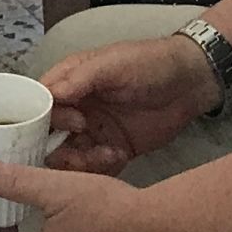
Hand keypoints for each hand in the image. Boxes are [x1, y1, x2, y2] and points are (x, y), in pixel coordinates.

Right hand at [33, 35, 219, 177]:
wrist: (190, 83)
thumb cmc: (149, 63)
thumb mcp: (113, 64)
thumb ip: (81, 79)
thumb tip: (50, 94)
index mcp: (70, 83)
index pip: (40, 104)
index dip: (43, 118)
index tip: (68, 123)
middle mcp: (77, 109)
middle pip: (49, 137)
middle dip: (59, 146)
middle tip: (84, 140)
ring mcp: (94, 132)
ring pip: (69, 157)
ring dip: (81, 161)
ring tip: (105, 153)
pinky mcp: (112, 150)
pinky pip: (95, 168)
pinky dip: (101, 167)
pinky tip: (119, 155)